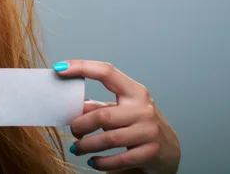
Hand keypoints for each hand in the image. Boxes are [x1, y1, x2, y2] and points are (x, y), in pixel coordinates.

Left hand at [53, 60, 180, 173]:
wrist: (170, 150)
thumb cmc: (138, 124)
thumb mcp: (121, 110)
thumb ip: (99, 106)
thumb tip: (75, 105)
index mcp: (134, 91)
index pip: (106, 72)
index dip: (82, 67)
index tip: (59, 68)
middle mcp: (143, 107)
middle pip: (103, 115)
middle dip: (81, 124)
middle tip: (72, 129)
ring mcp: (149, 130)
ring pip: (109, 138)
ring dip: (87, 145)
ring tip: (76, 148)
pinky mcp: (151, 152)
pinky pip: (120, 159)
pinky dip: (102, 163)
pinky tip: (93, 162)